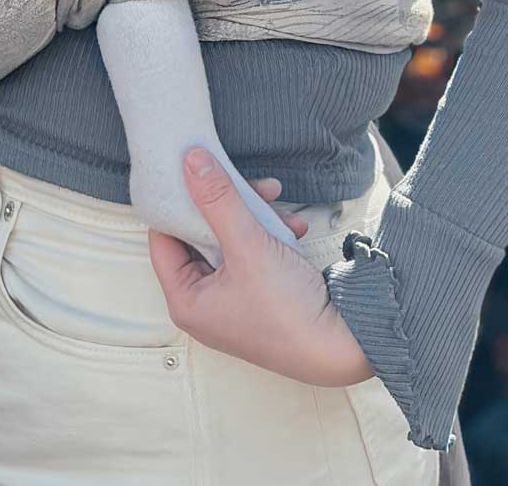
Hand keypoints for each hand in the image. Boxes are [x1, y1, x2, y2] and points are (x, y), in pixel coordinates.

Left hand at [148, 148, 376, 387]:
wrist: (343, 345)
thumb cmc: (288, 311)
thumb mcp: (248, 244)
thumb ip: (217, 199)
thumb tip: (190, 162)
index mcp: (186, 300)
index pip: (163, 239)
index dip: (177, 204)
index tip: (193, 174)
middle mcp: (204, 303)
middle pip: (199, 235)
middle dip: (226, 205)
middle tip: (247, 184)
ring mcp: (232, 300)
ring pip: (229, 239)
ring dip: (254, 216)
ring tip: (278, 204)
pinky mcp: (257, 294)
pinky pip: (252, 253)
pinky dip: (270, 235)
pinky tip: (293, 226)